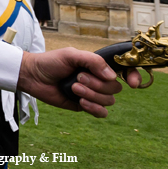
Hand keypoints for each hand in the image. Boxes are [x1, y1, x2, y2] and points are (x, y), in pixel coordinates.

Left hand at [18, 48, 141, 118]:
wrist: (34, 76)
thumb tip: (111, 76)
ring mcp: (93, 94)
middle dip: (97, 85)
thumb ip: (93, 61)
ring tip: (74, 88)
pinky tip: (81, 103)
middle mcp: (98, 80)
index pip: (124, 70)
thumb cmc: (51, 62)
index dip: (133, 76)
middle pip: (115, 88)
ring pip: (108, 101)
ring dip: (92, 95)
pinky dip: (94, 109)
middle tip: (78, 78)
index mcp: (98, 65)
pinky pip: (101, 113)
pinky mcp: (85, 106)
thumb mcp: (72, 55)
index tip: (132, 83)